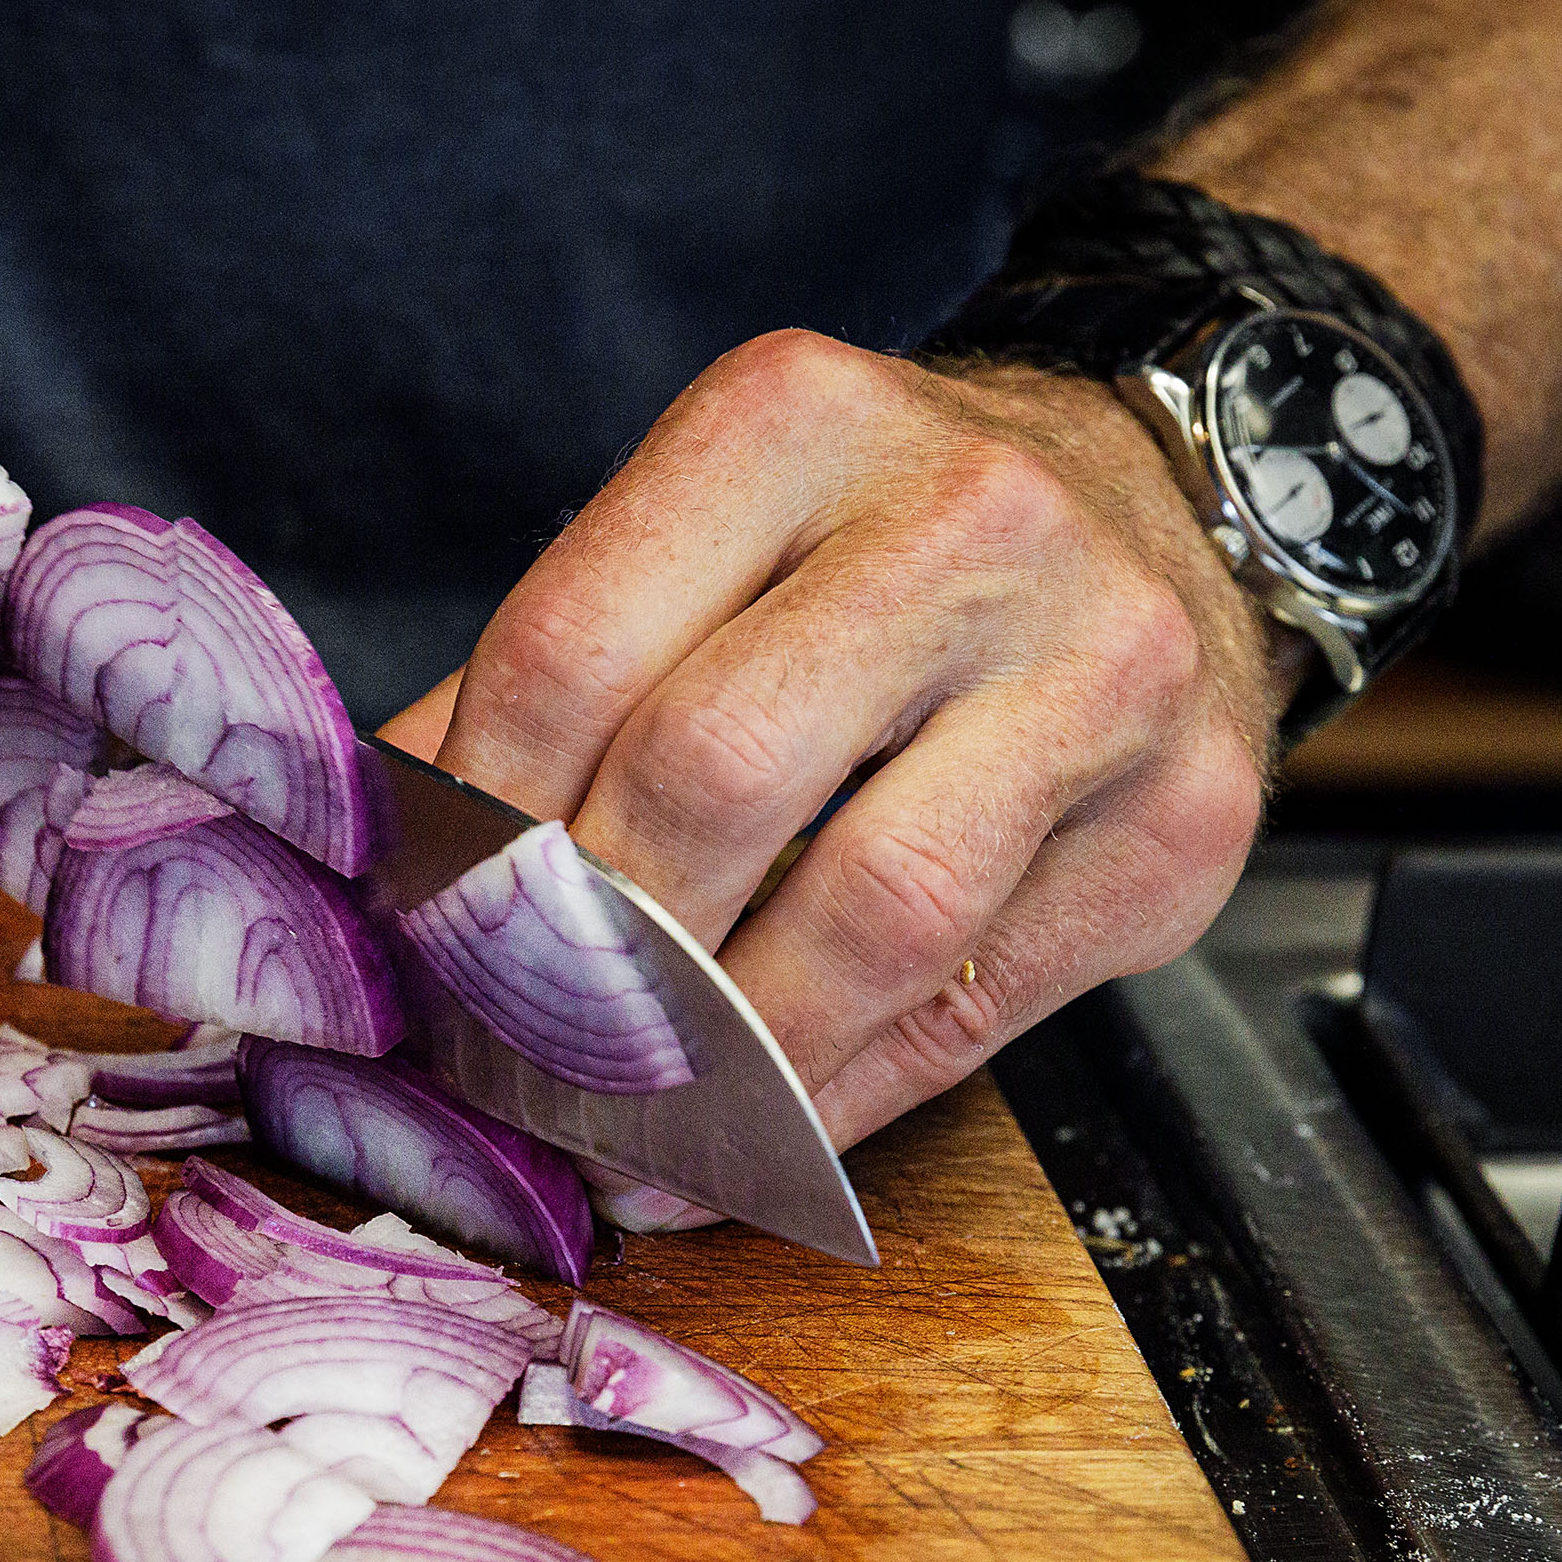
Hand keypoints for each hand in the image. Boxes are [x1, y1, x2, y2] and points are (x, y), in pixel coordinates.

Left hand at [380, 331, 1286, 1150]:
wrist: (1159, 502)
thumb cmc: (875, 547)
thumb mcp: (708, 542)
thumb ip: (545, 687)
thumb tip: (376, 861)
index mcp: (792, 421)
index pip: (571, 653)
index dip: (472, 829)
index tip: (424, 939)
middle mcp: (968, 519)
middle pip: (711, 780)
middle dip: (587, 954)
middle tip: (505, 1058)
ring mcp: (1103, 667)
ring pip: (866, 917)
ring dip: (715, 1058)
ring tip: (618, 1128)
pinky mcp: (1185, 819)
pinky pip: (973, 1008)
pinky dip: (836, 1100)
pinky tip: (749, 1140)